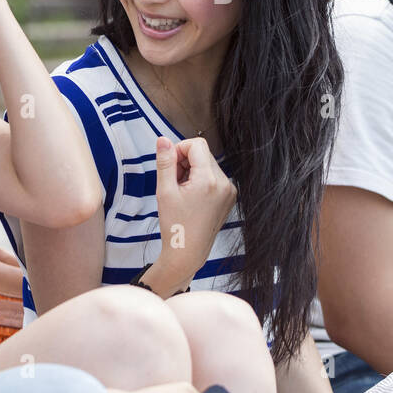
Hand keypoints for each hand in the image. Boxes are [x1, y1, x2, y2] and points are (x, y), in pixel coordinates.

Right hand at [151, 136, 236, 293]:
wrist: (188, 252)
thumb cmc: (175, 225)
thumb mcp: (165, 191)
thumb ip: (165, 162)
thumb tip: (163, 139)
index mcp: (209, 180)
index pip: (196, 145)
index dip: (179, 150)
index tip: (169, 168)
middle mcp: (224, 183)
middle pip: (202, 154)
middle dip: (185, 162)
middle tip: (173, 183)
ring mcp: (229, 191)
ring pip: (207, 164)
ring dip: (192, 171)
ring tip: (182, 192)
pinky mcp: (229, 197)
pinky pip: (214, 177)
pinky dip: (201, 180)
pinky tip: (191, 197)